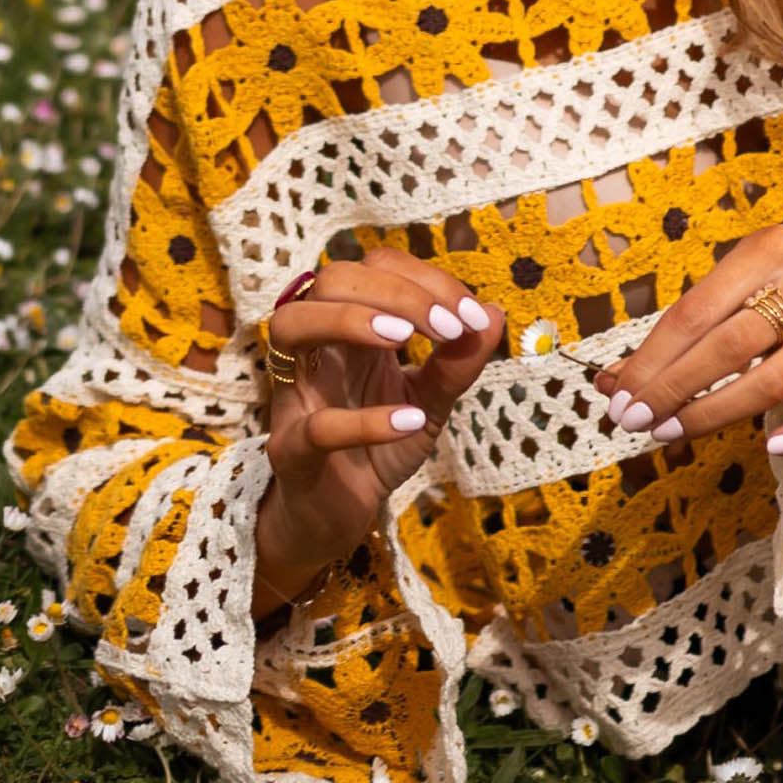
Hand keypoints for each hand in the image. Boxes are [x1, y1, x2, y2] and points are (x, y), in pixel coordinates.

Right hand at [252, 247, 501, 614]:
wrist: (341, 514)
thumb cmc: (378, 446)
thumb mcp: (430, 402)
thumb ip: (457, 362)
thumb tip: (493, 313)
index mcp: (350, 327)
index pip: (375, 268)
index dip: (424, 280)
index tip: (469, 315)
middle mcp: (316, 349)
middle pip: (332, 279)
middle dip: (396, 292)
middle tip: (447, 327)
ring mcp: (296, 395)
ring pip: (290, 324)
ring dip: (350, 321)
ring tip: (406, 341)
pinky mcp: (290, 451)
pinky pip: (314, 426)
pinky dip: (363, 422)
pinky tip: (407, 421)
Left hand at [597, 223, 782, 461]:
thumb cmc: (762, 303)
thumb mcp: (717, 304)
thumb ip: (669, 342)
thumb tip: (607, 384)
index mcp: (772, 247)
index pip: (697, 310)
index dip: (653, 359)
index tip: (619, 398)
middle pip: (734, 344)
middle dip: (676, 387)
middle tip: (637, 421)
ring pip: (776, 380)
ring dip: (715, 413)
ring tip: (672, 433)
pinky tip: (772, 446)